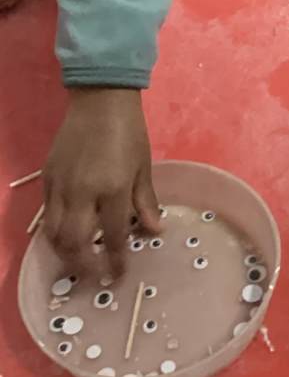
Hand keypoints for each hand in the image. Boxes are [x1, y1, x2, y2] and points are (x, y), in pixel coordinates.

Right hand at [44, 89, 159, 276]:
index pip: (111, 235)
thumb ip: (146, 201)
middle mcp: (82, 192)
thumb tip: (155, 230)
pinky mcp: (47, 178)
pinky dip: (54, 232)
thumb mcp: (144, 166)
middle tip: (94, 276)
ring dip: (64, 253)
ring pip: (53, 233)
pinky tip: (64, 237)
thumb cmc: (129, 131)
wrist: (100, 100)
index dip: (115, 259)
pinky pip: (46, 214)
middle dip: (84, 265)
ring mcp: (60, 186)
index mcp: (112, 188)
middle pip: (75, 242)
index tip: (119, 273)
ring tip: (77, 263)